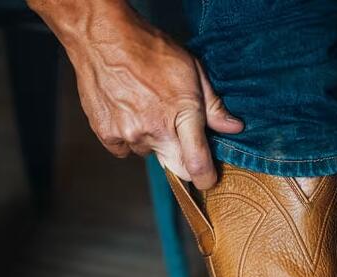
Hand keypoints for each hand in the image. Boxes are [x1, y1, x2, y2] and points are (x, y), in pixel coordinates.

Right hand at [28, 0, 242, 189]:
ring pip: (148, 153)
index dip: (206, 178)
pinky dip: (128, 137)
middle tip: (174, 130)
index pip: (197, 164)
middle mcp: (155, 130)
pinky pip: (124, 149)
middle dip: (180, 158)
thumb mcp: (191, 70)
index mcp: (182, 114)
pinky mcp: (108, 135)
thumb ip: (213, 105)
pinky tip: (128, 113)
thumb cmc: (150, 49)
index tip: (208, 179)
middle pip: (174, 166)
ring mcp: (129, 135)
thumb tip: (233, 128)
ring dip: (151, 140)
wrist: (103, 37)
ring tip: (146, 109)